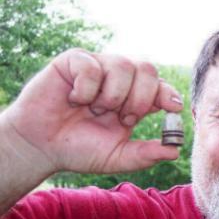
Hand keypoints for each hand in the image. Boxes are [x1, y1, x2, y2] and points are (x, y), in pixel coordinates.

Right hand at [3, 49, 183, 175]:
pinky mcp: (75, 61)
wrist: (43, 147)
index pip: (159, 87)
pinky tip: (75, 101)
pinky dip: (86, 90)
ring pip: (123, 65)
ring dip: (112, 96)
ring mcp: (98, 68)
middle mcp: (119, 81)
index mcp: (133, 101)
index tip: (173, 106)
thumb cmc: (80, 151)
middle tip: (124, 119)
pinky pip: (92, 66)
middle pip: (147, 69)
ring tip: (95, 111)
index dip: (168, 93)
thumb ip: (145, 155)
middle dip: (140, 98)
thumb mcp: (118, 157)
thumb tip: (175, 152)